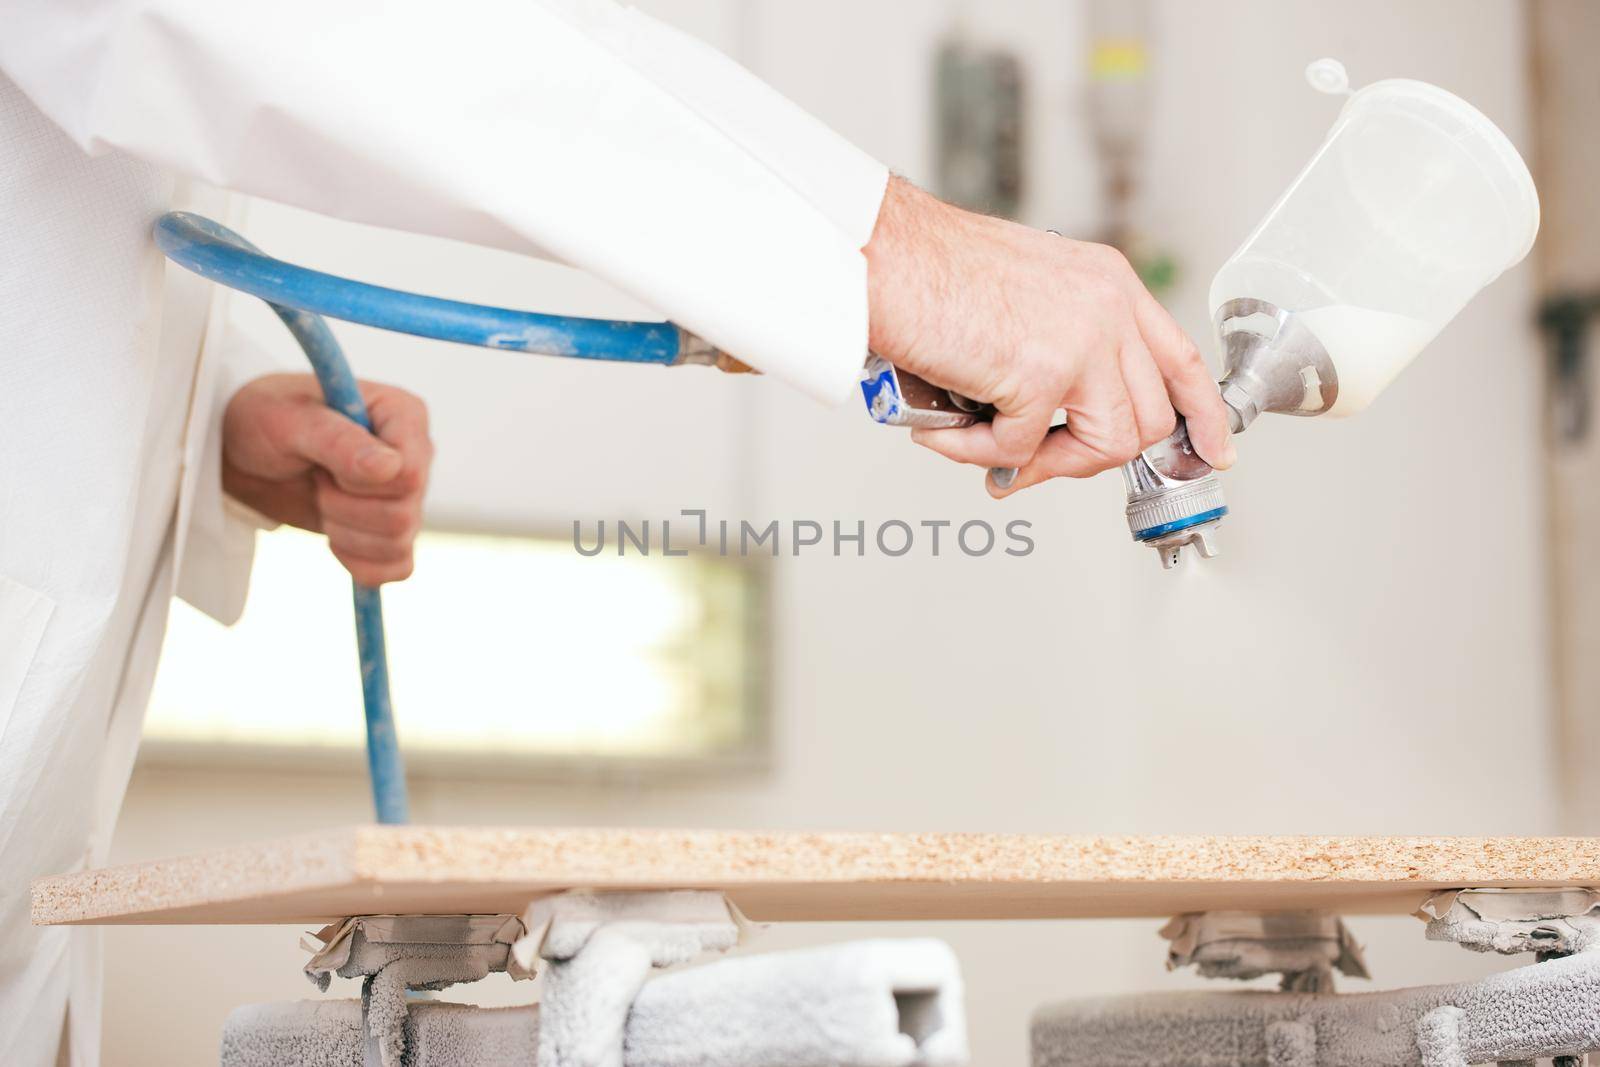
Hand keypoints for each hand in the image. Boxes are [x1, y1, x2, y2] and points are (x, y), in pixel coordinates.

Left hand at [221, 374, 432, 584]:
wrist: (241, 450)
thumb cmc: (265, 419)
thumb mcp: (290, 422)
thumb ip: (340, 442)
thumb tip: (391, 468)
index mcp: (403, 414)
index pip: (410, 474)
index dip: (362, 484)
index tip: (323, 466)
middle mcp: (413, 454)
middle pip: (403, 514)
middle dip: (344, 509)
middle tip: (315, 482)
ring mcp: (406, 495)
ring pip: (397, 543)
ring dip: (344, 533)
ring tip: (319, 501)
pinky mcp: (391, 530)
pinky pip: (397, 567)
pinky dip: (358, 563)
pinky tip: (333, 538)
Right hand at [864, 177, 1234, 494]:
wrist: (885, 257)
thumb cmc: (929, 269)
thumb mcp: (1026, 293)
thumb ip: (1059, 346)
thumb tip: (1056, 419)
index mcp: (1108, 283)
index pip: (1180, 358)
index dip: (1202, 413)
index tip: (1211, 448)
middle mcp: (1107, 307)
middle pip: (1147, 416)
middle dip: (1092, 456)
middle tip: (1036, 459)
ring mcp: (1082, 341)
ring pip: (1106, 444)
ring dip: (1045, 462)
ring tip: (990, 447)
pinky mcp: (1041, 374)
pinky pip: (1023, 450)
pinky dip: (978, 451)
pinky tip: (945, 428)